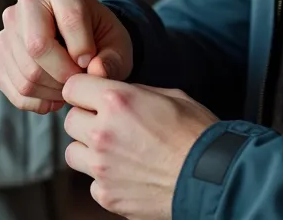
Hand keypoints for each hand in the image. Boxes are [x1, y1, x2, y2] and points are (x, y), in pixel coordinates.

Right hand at [0, 0, 133, 113]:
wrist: (79, 42)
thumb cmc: (100, 39)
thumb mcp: (118, 45)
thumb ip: (113, 60)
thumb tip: (95, 72)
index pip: (69, 21)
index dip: (84, 51)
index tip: (92, 64)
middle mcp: (28, 2)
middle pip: (37, 48)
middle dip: (64, 76)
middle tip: (80, 82)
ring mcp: (8, 29)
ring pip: (25, 74)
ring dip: (53, 92)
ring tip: (69, 89)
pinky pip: (14, 90)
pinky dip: (38, 102)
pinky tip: (54, 96)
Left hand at [62, 74, 218, 219]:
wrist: (213, 179)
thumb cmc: (198, 135)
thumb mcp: (171, 96)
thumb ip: (135, 93)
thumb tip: (117, 94)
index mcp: (117, 101)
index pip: (72, 87)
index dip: (84, 90)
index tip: (92, 96)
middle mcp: (102, 132)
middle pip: (70, 120)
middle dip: (87, 120)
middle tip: (111, 125)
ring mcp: (101, 167)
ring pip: (73, 152)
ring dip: (89, 150)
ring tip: (117, 151)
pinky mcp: (107, 195)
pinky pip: (92, 183)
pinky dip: (105, 179)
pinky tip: (130, 175)